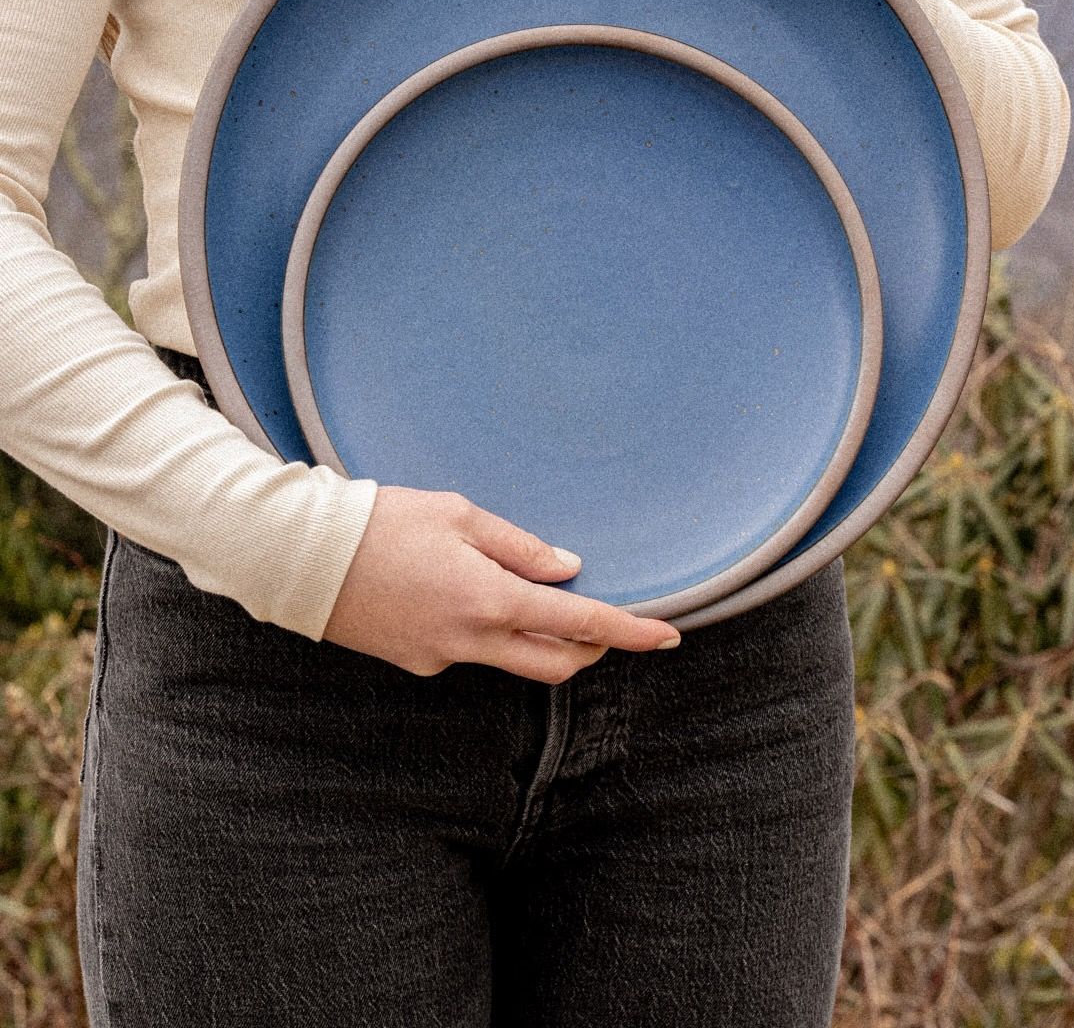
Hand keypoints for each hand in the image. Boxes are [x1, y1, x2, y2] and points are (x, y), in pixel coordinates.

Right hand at [321, 484, 680, 680]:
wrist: (299, 555)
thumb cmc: (382, 522)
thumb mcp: (461, 516)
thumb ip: (521, 547)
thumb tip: (569, 568)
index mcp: (490, 600)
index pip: (580, 625)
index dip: (629, 632)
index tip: (668, 635)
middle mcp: (470, 641)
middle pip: (555, 664)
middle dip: (592, 647)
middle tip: (608, 618)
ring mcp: (440, 659)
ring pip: (512, 662)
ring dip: (539, 638)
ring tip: (533, 592)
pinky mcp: (414, 662)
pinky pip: (468, 652)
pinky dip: (486, 629)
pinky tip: (459, 591)